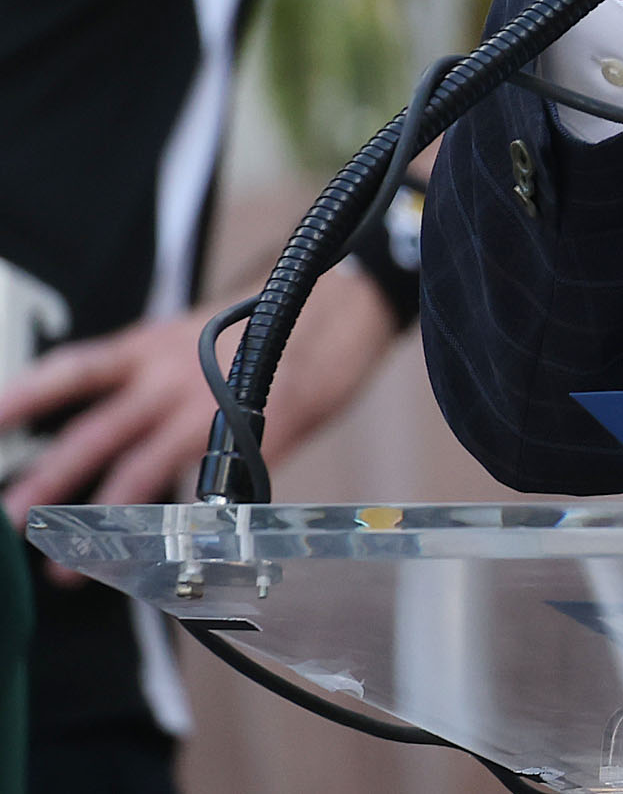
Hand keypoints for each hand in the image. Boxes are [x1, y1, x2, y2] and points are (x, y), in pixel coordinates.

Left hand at [0, 268, 399, 568]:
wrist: (345, 301)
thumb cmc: (262, 324)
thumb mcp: (190, 336)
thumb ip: (145, 382)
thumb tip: (88, 441)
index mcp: (152, 346)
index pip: (74, 370)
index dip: (25, 398)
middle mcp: (175, 374)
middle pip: (98, 433)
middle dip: (48, 482)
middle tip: (12, 518)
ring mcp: (218, 405)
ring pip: (145, 468)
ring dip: (102, 522)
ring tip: (70, 565)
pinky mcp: (262, 432)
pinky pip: (214, 490)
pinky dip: (186, 529)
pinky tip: (165, 559)